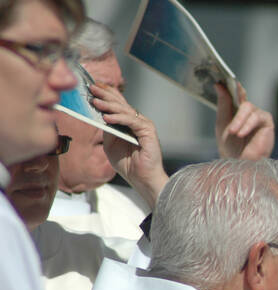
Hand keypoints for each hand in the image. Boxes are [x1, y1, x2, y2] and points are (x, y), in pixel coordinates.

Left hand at [89, 83, 167, 209]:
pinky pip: (131, 121)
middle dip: (106, 95)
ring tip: (96, 102)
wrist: (142, 179)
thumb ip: (107, 131)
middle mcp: (137, 122)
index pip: (118, 104)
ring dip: (109, 105)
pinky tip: (107, 117)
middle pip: (121, 104)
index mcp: (129, 124)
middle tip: (92, 88)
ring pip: (125, 110)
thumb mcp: (111, 145)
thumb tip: (98, 116)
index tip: (94, 86)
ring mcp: (144, 125)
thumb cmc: (129, 165)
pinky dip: (118, 118)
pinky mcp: (148, 131)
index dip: (107, 94)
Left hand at [215, 81, 274, 160]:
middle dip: (234, 112)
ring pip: (248, 108)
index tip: (222, 79)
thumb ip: (222, 104)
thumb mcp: (222, 123)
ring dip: (239, 121)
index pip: (236, 92)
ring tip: (234, 133)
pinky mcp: (267, 122)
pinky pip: (257, 117)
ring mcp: (258, 115)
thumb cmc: (230, 146)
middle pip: (242, 100)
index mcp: (237, 109)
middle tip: (229, 127)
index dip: (231, 85)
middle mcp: (249, 111)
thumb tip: (219, 85)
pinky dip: (247, 125)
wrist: (239, 164)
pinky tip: (241, 134)